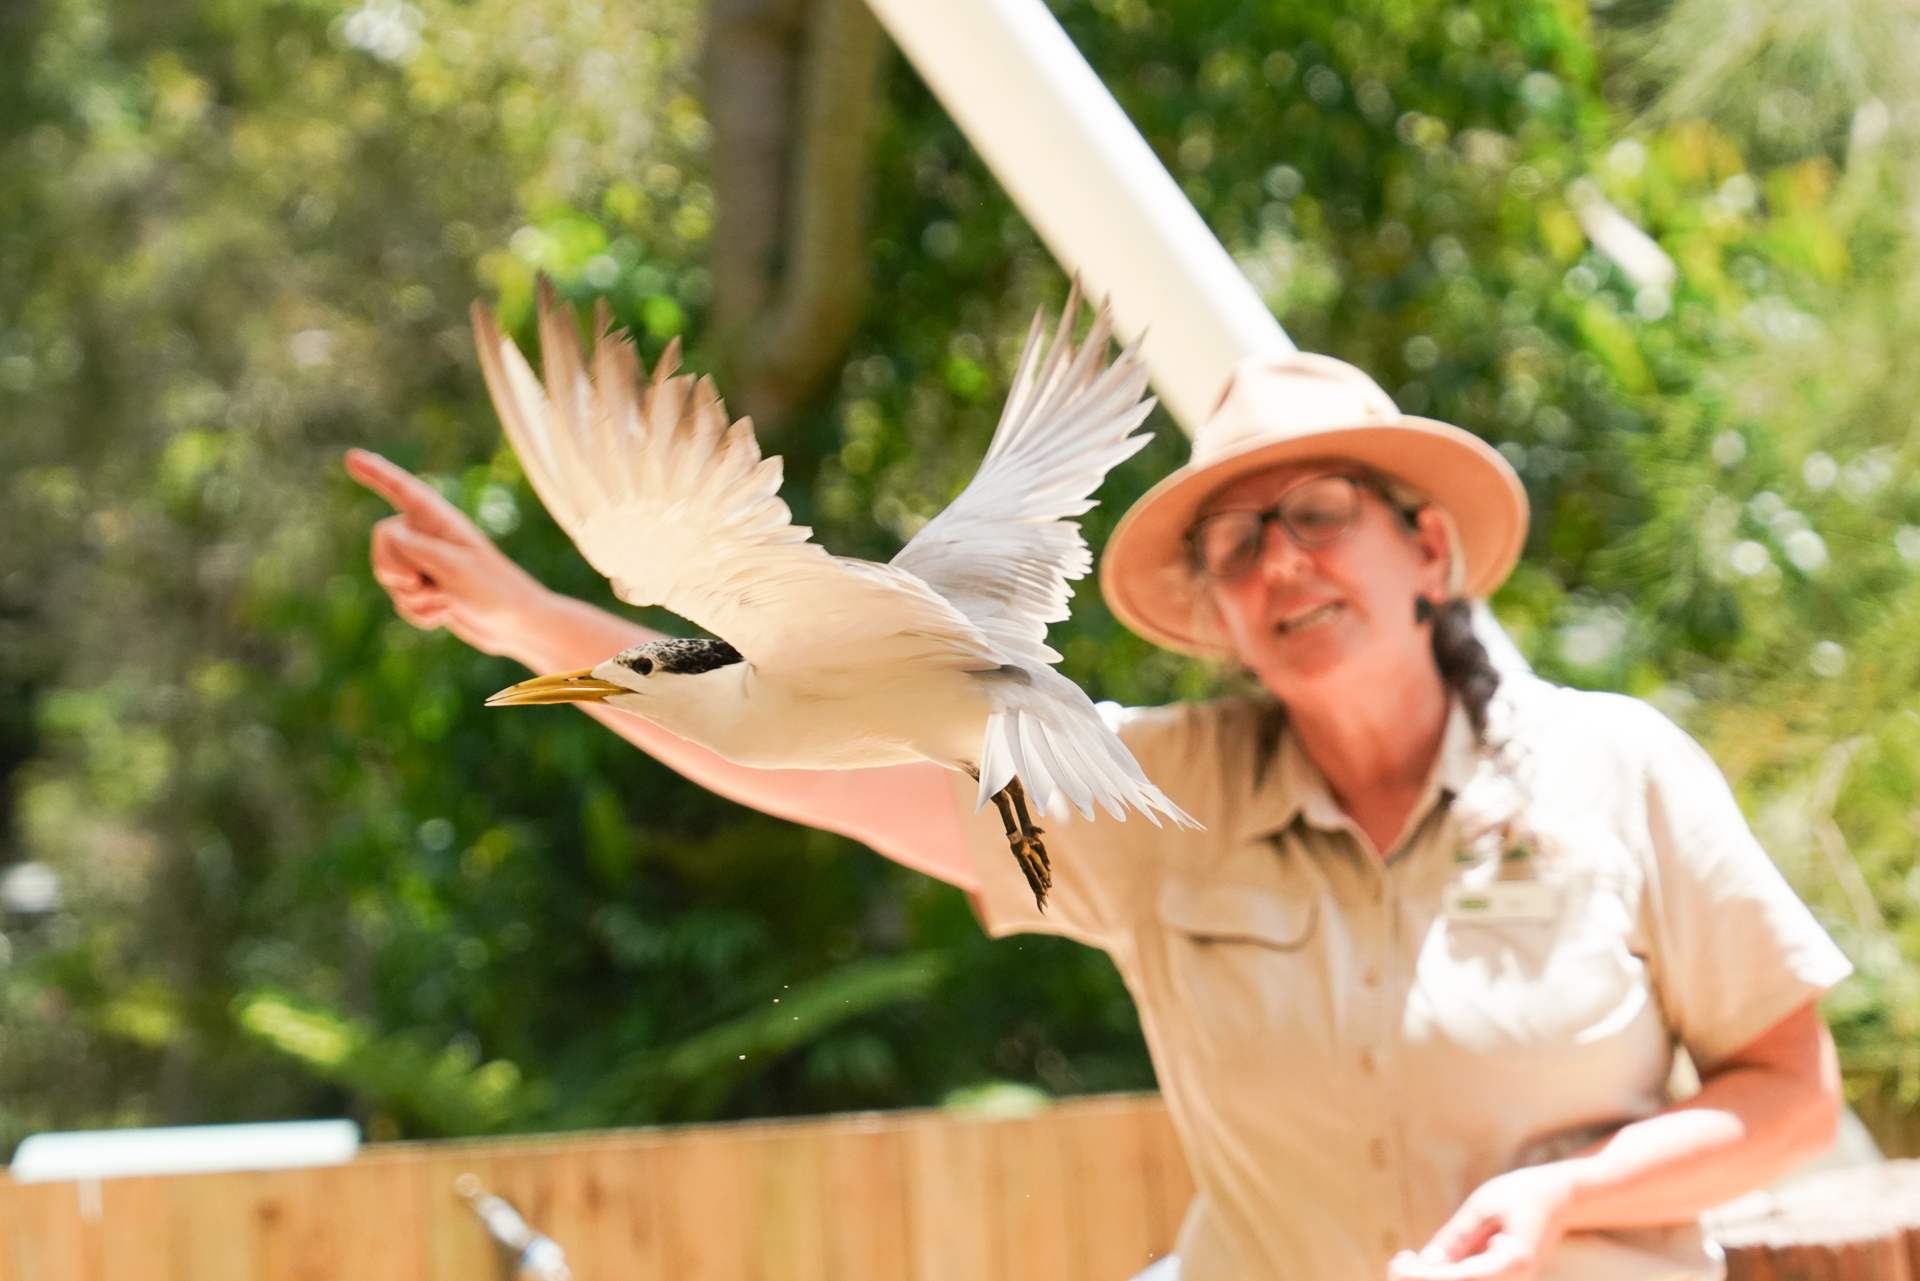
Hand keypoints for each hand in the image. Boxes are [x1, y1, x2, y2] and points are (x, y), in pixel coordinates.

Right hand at [345, 449, 548, 658]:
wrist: (515, 625)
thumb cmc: (494, 590)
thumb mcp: (454, 566)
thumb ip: (416, 548)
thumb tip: (387, 533)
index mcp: (441, 521)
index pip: (402, 490)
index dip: (376, 472)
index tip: (352, 457)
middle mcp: (429, 537)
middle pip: (382, 541)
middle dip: (392, 569)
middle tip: (418, 583)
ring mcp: (426, 564)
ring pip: (389, 577)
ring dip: (412, 598)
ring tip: (445, 599)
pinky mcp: (426, 590)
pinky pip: (401, 601)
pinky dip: (420, 614)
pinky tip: (447, 613)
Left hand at [1386, 1164, 1580, 1280]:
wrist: (1557, 1199)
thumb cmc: (1521, 1195)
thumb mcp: (1483, 1206)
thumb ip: (1456, 1237)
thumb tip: (1427, 1264)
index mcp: (1512, 1265)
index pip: (1461, 1280)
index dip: (1425, 1278)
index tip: (1396, 1266)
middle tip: (1395, 1262)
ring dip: (1429, 1279)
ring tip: (1403, 1260)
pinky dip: (1441, 1277)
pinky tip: (1418, 1264)